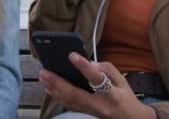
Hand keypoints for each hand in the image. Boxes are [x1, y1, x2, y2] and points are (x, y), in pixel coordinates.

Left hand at [38, 52, 157, 118]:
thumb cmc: (126, 98)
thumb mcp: (123, 81)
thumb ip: (108, 69)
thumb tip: (91, 63)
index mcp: (112, 94)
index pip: (97, 79)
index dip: (85, 67)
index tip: (72, 55)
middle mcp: (99, 105)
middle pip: (75, 95)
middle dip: (58, 83)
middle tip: (44, 72)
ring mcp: (91, 112)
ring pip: (68, 102)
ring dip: (53, 89)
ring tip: (43, 77)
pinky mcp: (85, 114)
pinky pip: (68, 105)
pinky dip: (57, 95)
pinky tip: (49, 87)